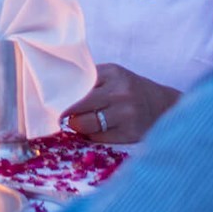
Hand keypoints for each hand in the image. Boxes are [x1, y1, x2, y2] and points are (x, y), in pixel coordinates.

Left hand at [65, 65, 182, 144]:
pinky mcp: (129, 134)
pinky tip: (95, 131)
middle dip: (65, 113)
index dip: (62, 95)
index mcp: (112, 73)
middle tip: (59, 116)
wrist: (162, 105)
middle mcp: (120, 93)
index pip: (77, 85)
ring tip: (77, 123)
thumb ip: (90, 80)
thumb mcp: (113, 75)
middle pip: (78, 106)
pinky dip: (91, 136)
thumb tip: (57, 91)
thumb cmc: (128, 89)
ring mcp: (126, 114)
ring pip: (86, 125)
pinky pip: (98, 138)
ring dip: (77, 126)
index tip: (51, 101)